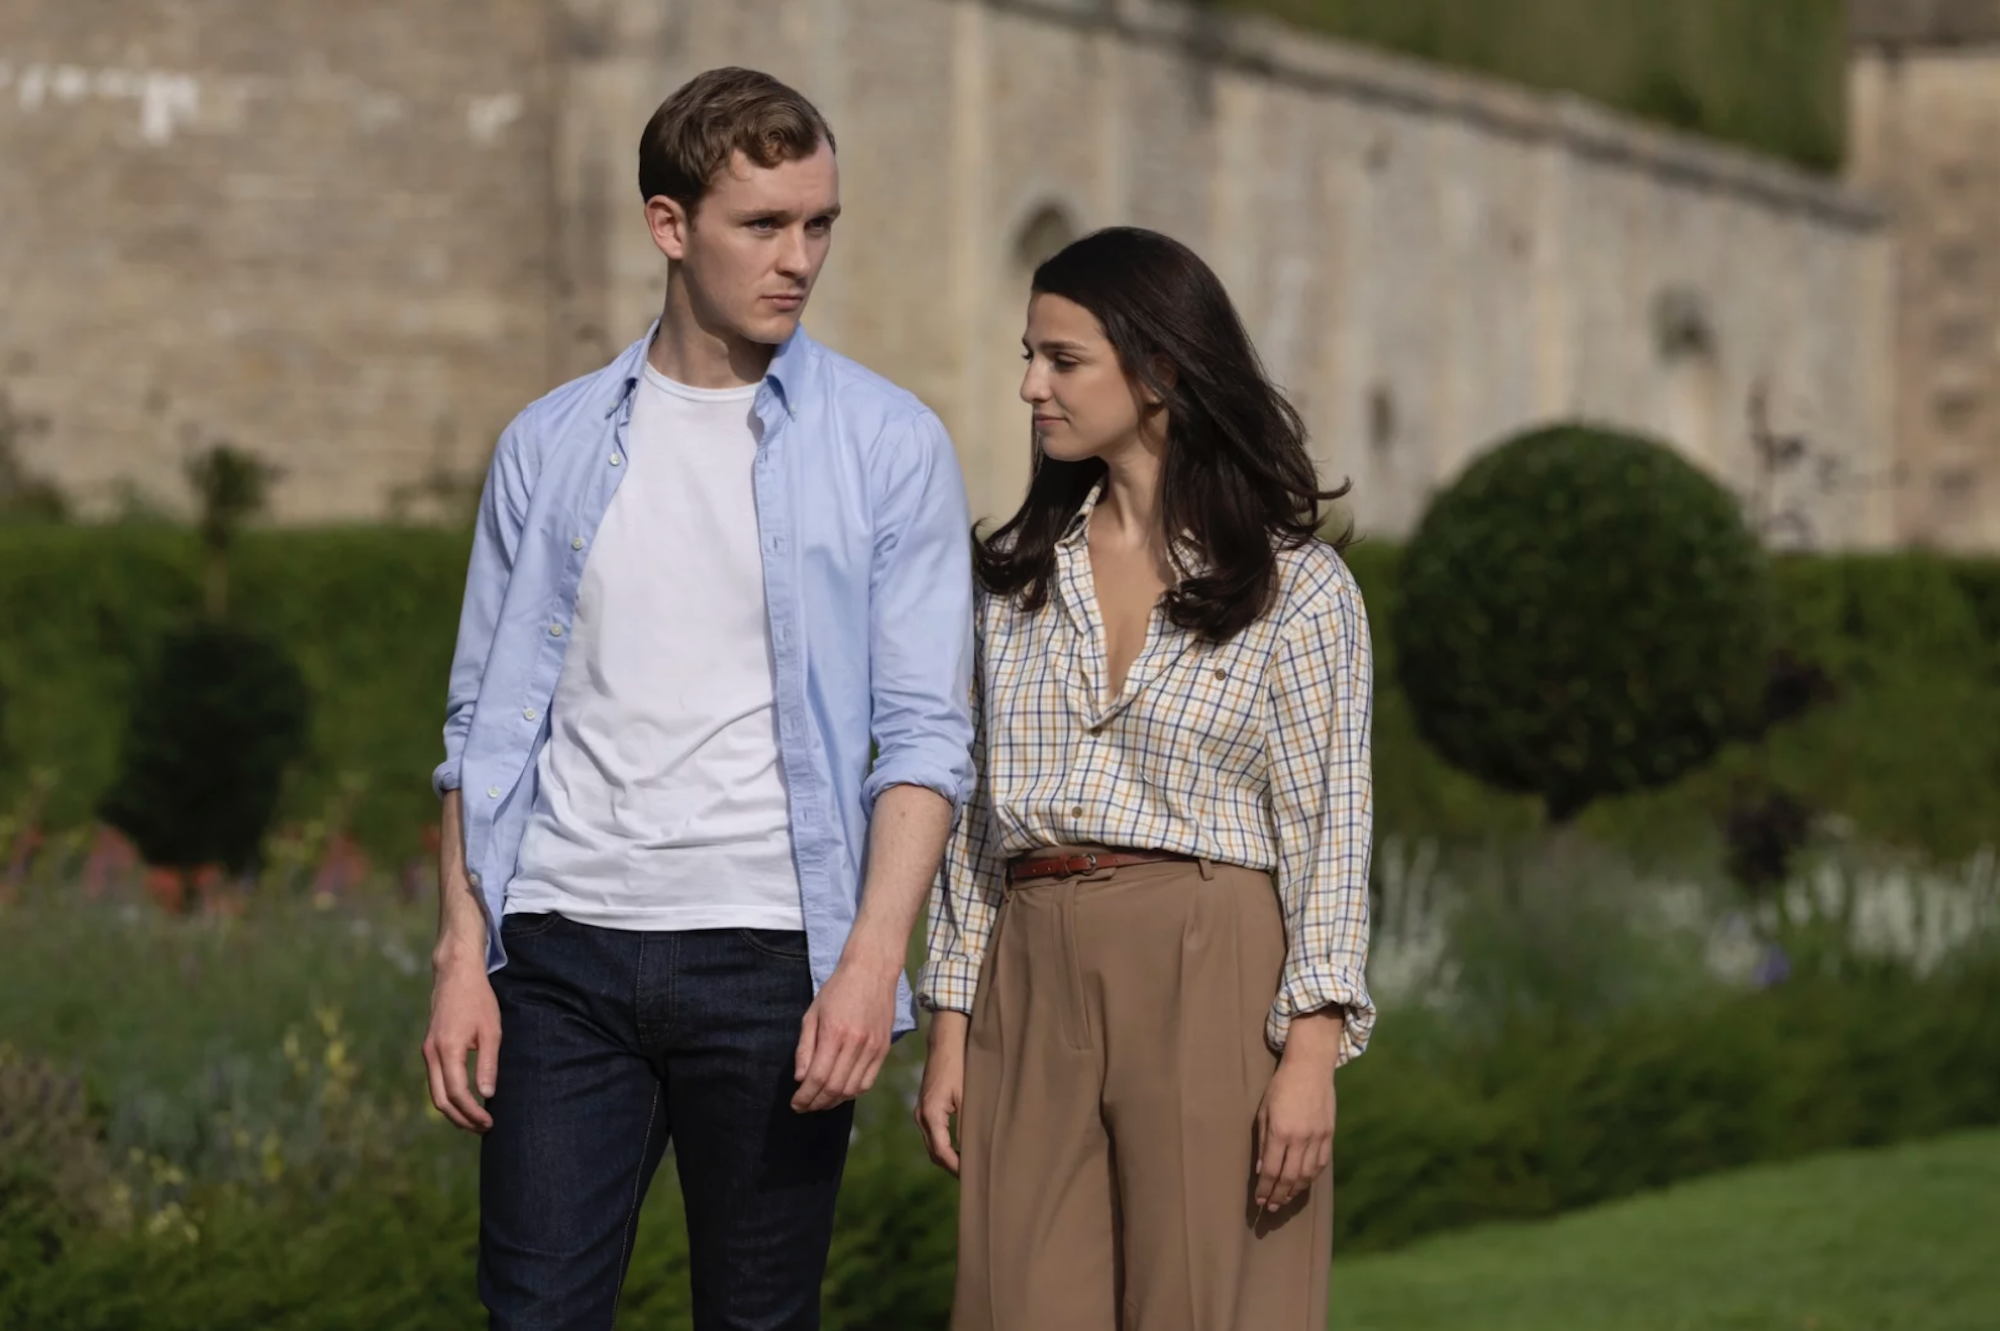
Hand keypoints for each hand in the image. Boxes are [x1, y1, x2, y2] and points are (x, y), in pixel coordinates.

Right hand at [422, 952, 500, 1133]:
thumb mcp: (491, 1030)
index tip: (489, 1122)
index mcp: (447, 1049)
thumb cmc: (478, 999)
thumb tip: (487, 1095)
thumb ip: (488, 1064)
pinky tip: (465, 1101)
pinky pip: (435, 1080)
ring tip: (475, 1121)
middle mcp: (432, 1053)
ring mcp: (428, 1051)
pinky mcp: (429, 1047)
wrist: (456, 973)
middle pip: (440, 1100)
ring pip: (435, 1092)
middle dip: (461, 1119)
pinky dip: (448, 1096)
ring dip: (453, 1111)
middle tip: (483, 1128)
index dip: (472, 1113)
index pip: (456, 1094)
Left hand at [792, 952, 897, 1112]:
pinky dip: (852, 1092)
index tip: (795, 1104)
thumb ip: (805, 1047)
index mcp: (834, 1032)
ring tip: (820, 1102)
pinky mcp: (884, 1049)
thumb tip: (801, 1078)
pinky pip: (868, 1081)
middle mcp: (855, 1043)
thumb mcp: (812, 1014)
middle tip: (804, 1107)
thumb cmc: (837, 989)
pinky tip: (841, 1092)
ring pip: (852, 1089)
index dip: (805, 1096)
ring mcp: (872, 1047)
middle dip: (816, 1103)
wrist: (872, 970)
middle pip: (834, 1088)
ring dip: (834, 1101)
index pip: (817, 1078)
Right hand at [915, 1011, 968, 1173]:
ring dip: (949, 1157)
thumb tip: (973, 1151)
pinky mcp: (925, 1108)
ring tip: (971, 1165)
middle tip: (975, 1176)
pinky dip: (946, 1145)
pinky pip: (933, 1135)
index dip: (957, 1168)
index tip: (974, 1177)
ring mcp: (921, 1113)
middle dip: (953, 1167)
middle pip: (935, 1153)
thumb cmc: (960, 1065)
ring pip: (933, 1145)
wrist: (946, 1042)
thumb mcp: (967, 1096)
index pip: (942, 1153)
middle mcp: (921, 1116)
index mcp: (931, 1115)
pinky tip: (962, 1147)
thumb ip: (967, 1124)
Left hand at [1253, 1009, 1343, 1212]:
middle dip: (1279, 1196)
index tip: (1259, 1200)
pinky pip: (1321, 1164)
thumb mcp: (1264, 1112)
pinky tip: (1303, 1183)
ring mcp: (1318, 1137)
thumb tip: (1262, 1169)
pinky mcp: (1329, 1134)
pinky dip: (1311, 1177)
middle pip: (1290, 1177)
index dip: (1265, 1188)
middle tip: (1271, 1208)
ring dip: (1295, 1191)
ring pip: (1307, 1174)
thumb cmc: (1280, 1087)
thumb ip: (1263, 1142)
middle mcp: (1300, 1139)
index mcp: (1280, 1132)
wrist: (1310, 1068)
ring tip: (1285, 1200)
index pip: (1272, 1170)